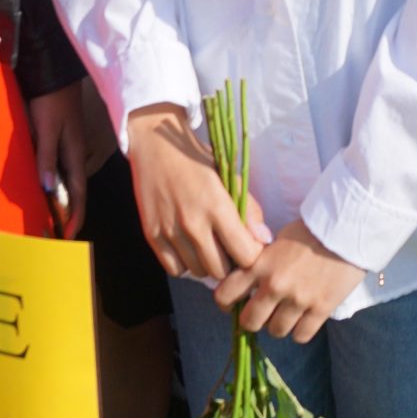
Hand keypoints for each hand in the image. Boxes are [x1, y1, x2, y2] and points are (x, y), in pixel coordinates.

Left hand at [27, 82, 90, 236]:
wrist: (53, 72)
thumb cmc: (50, 100)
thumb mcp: (47, 128)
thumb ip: (46, 156)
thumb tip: (47, 189)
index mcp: (75, 153)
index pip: (79, 192)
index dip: (75, 215)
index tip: (67, 236)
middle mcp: (74, 153)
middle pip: (75, 190)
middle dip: (69, 213)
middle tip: (56, 232)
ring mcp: (68, 146)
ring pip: (67, 179)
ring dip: (61, 199)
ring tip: (50, 216)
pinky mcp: (60, 139)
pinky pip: (59, 167)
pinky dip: (54, 182)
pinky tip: (45, 186)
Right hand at [128, 104, 267, 280]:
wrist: (157, 146)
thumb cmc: (198, 160)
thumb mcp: (229, 177)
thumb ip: (249, 209)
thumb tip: (264, 239)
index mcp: (217, 205)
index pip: (245, 255)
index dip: (251, 254)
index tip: (248, 246)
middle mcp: (193, 222)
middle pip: (221, 270)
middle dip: (230, 263)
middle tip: (228, 248)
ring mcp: (170, 231)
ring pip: (199, 272)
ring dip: (207, 263)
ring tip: (208, 245)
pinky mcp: (152, 235)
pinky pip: (175, 269)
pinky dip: (184, 264)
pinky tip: (188, 247)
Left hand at [213, 222, 363, 343]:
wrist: (347, 228)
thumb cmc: (311, 230)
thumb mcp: (277, 240)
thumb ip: (261, 261)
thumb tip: (246, 281)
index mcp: (260, 264)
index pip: (225, 294)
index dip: (226, 302)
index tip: (233, 304)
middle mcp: (275, 285)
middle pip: (249, 322)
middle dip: (253, 319)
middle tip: (262, 313)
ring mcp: (298, 299)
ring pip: (276, 331)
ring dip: (279, 324)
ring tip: (287, 313)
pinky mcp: (321, 309)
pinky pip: (301, 336)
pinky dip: (300, 330)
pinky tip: (305, 318)